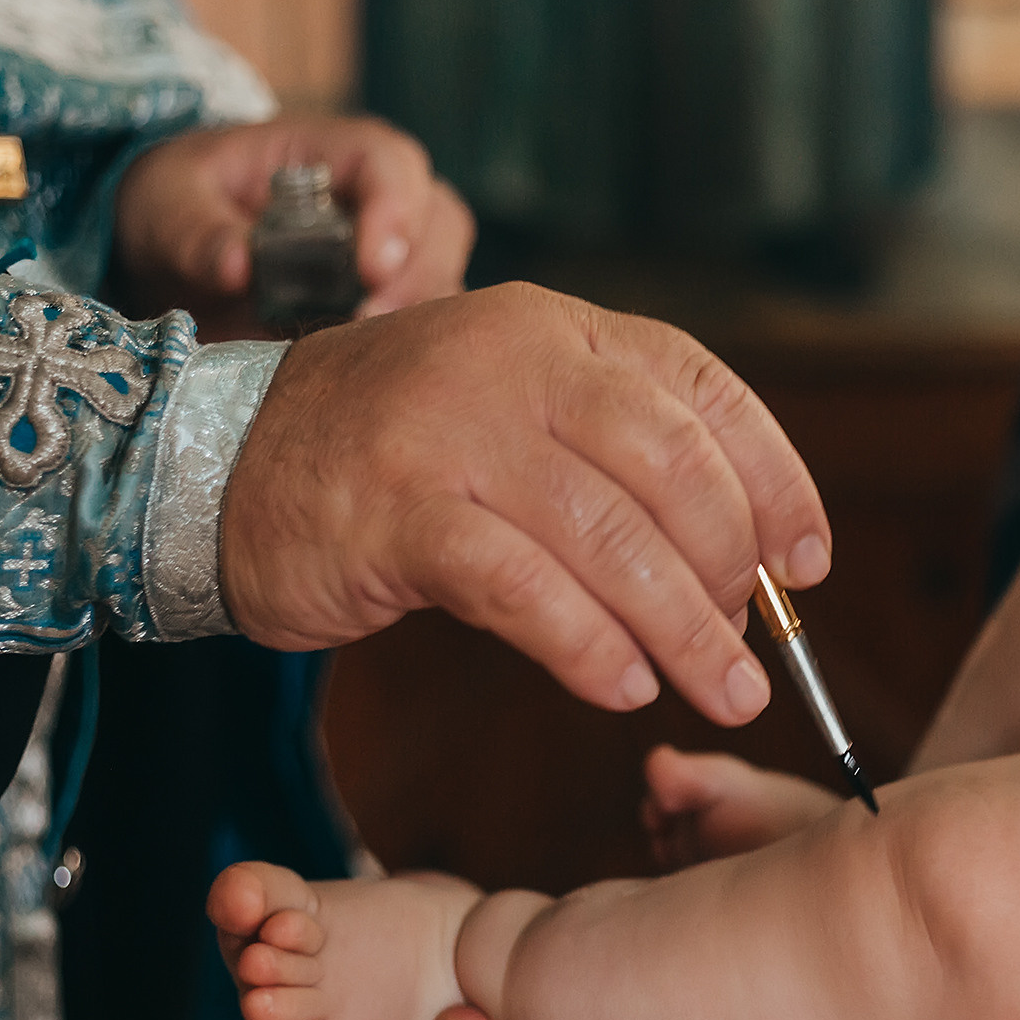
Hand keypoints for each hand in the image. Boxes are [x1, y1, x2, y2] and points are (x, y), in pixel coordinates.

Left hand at [112, 116, 474, 339]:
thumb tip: (237, 268)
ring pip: (444, 283)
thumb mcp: (166, 204)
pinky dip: (403, 356)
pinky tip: (361, 378)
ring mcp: (393, 258)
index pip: (390, 164)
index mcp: (330, 153)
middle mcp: (378, 202)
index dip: (395, 212)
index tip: (372, 270)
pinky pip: (424, 332)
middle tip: (368, 325)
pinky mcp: (389, 310)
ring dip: (415, 324)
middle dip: (416, 279)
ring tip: (362, 359)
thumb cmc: (179, 204)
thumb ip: (195, 231)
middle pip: (440, 226)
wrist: (178, 248)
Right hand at [223, 284, 832, 722]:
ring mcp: (451, 431)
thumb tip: (746, 560)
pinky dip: (587, 645)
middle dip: (733, 571)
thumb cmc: (388, 460)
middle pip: (672, 467)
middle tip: (753, 650)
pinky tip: (622, 688)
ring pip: (610, 535)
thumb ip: (614, 462)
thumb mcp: (511, 418)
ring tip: (721, 690)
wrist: (211, 460)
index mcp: (557, 330)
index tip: (807, 564)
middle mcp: (513, 360)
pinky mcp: (397, 512)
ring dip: (683, 629)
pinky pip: (523, 587)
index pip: (703, 392)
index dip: (774, 481)